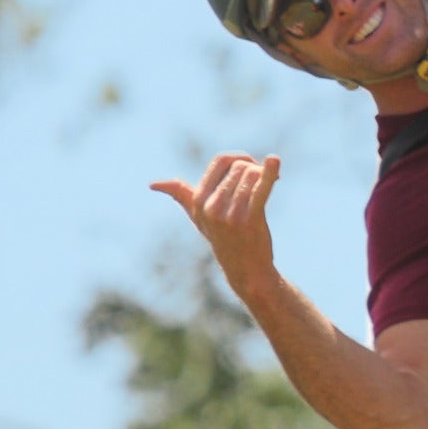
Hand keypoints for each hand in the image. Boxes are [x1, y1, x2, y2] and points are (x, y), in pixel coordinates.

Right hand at [152, 153, 280, 287]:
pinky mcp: (251, 219)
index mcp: (199, 200)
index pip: (221, 160)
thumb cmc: (223, 239)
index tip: (251, 168)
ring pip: (252, 174)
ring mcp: (230, 214)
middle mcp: (211, 206)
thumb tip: (153, 184)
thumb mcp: (198, 217)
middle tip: (263, 184)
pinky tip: (274, 161)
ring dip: (266, 177)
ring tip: (270, 188)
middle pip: (240, 166)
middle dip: (255, 169)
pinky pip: (261, 189)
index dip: (239, 158)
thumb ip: (180, 196)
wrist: (246, 269)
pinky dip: (270, 173)